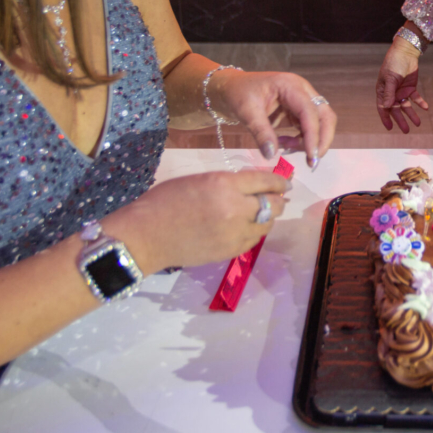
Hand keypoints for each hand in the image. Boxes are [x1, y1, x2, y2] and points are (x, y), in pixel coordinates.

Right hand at [107, 169, 288, 271]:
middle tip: (277, 198)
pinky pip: (254, 240)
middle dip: (278, 200)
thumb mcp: (200, 180)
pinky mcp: (230, 252)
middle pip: (272, 205)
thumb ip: (229, 183)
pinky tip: (248, 228)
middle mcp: (235, 209)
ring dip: (267, 218)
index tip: (286, 182)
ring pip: (266, 225)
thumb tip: (253, 187)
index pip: (265, 181)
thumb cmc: (165, 201)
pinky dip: (255, 232)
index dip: (279, 181)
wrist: (146, 236)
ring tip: (261, 213)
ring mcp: (235, 233)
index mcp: (225, 184)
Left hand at [212, 70, 335, 168]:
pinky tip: (285, 143)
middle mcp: (302, 91)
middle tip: (312, 161)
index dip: (313, 135)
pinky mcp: (297, 111)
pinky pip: (308, 128)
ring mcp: (301, 100)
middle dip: (322, 139)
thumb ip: (261, 132)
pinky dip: (301, 139)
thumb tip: (271, 155)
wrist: (229, 88)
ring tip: (287, 147)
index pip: (310, 112)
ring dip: (310, 140)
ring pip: (320, 123)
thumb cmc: (237, 94)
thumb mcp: (246, 112)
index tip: (311, 157)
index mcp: (291, 86)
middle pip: (325, 115)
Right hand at [376, 41, 429, 132]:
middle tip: (406, 131)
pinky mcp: (411, 88)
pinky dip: (420, 103)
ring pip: (406, 106)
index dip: (385, 118)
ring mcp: (401, 91)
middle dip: (401, 120)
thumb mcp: (390, 79)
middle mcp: (391, 93)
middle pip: (396, 110)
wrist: (405, 52)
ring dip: (412, 114)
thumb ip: (389, 93)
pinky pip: (416, 98)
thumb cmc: (394, 64)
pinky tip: (425, 108)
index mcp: (382, 91)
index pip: (383, 107)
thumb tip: (385, 107)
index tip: (390, 128)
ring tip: (418, 124)